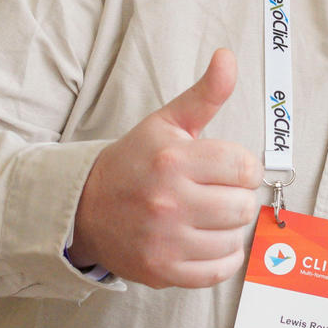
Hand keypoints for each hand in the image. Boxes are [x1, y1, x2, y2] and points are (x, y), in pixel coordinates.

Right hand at [70, 48, 261, 287]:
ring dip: (227, 228)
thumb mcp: (166, 123)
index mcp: (173, 160)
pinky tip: (205, 240)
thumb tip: (228, 57)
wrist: (84, 208)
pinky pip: (220, 270)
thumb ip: (205, 94)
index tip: (226, 169)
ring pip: (235, 238)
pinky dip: (221, 257)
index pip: (244, 167)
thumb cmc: (133, 163)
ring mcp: (165, 240)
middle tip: (214, 192)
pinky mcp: (163, 271)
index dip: (242, 167)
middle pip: (243, 205)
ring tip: (206, 216)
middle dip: (235, 197)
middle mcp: (169, 202)